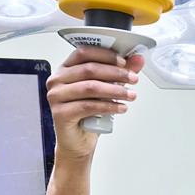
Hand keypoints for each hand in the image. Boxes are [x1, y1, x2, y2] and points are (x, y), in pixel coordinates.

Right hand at [45, 47, 144, 161]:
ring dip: (115, 90)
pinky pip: (88, 106)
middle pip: (88, 69)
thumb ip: (121, 73)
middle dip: (115, 73)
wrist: (78, 141)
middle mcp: (57, 80)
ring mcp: (55, 96)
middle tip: (133, 79)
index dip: (105, 55)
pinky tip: (121, 107)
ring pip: (90, 87)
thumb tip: (138, 60)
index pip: (83, 52)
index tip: (124, 62)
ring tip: (131, 95)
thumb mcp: (107, 90)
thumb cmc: (89, 114)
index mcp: (66, 69)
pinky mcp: (60, 113)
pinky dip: (108, 106)